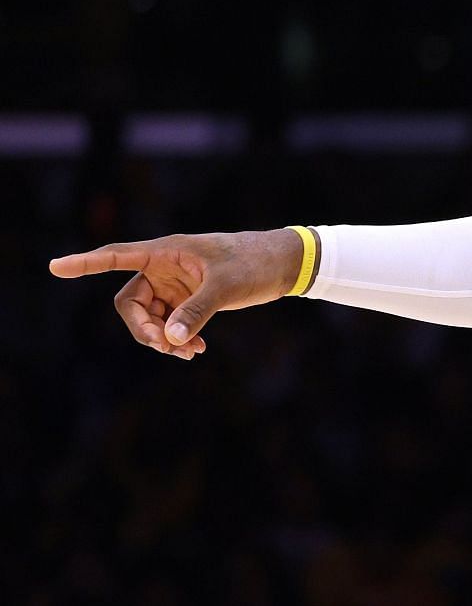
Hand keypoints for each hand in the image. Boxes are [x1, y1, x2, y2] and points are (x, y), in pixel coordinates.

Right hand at [49, 229, 306, 358]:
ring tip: (190, 353)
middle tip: (168, 347)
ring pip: (150, 318)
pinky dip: (178, 338)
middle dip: (144, 329)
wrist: (282, 265)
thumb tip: (170, 338)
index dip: (86, 264)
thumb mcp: (224, 288)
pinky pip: (169, 324)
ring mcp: (173, 286)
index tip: (56, 268)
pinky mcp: (187, 300)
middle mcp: (163, 268)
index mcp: (166, 252)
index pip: (117, 256)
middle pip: (131, 303)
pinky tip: (197, 350)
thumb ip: (196, 313)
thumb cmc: (253, 264)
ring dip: (163, 339)